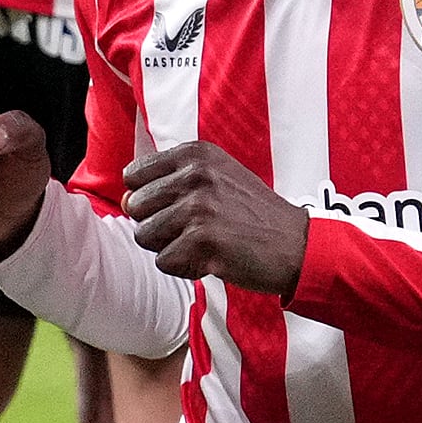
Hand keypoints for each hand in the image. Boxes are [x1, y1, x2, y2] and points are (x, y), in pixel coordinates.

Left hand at [122, 141, 312, 294]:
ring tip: (204, 244)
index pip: (134, 176)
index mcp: (195, 154)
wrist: (298, 245)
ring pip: (145, 237)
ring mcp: (199, 207)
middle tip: (196, 230)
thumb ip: (168, 184)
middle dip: (158, 226)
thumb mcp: (216, 179)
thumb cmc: (253, 215)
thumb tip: (123, 201)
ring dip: (171, 248)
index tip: (179, 207)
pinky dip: (185, 268)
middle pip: (135, 208)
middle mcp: (195, 175)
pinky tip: (212, 260)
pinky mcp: (204, 240)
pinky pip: (165, 262)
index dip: (150, 199)